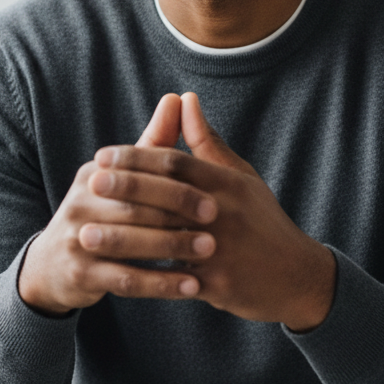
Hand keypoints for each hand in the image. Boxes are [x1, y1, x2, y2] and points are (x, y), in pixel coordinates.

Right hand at [17, 94, 214, 315]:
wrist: (55, 265)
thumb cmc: (102, 213)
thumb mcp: (121, 178)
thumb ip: (152, 144)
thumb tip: (176, 98)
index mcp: (95, 174)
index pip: (138, 173)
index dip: (176, 184)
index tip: (215, 195)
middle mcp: (80, 202)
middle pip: (135, 206)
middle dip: (178, 213)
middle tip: (217, 220)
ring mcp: (77, 238)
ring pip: (131, 242)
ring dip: (173, 247)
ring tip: (209, 251)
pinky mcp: (80, 273)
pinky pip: (126, 279)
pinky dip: (160, 283)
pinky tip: (192, 287)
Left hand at [98, 92, 334, 331]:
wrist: (297, 277)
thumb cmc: (261, 220)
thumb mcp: (240, 177)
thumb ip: (206, 142)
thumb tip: (184, 99)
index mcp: (227, 183)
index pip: (175, 161)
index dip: (137, 157)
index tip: (103, 156)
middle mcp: (224, 212)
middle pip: (166, 196)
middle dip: (125, 188)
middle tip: (90, 183)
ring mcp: (222, 249)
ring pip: (163, 240)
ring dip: (121, 238)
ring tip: (86, 234)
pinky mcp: (218, 284)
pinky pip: (172, 279)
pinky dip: (142, 275)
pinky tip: (112, 271)